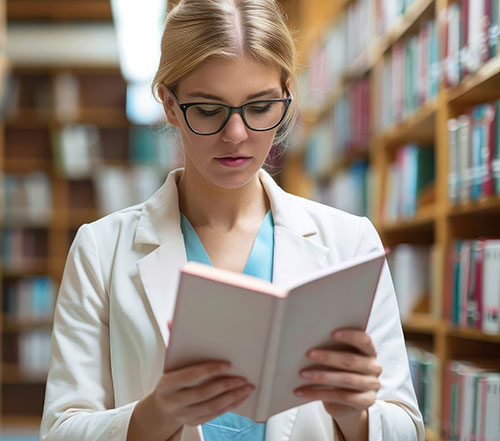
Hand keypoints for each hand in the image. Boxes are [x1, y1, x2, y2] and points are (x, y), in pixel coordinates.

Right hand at [127, 325, 254, 440]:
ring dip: (233, 397)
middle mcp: (173, 402)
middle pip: (203, 394)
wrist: (161, 408)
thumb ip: (173, 343)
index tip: (228, 364)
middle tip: (243, 378)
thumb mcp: (169, 363)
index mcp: (167, 384)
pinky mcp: (193, 422)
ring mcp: (183, 415)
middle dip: (226, 385)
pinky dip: (230, 406)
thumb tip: (171, 320)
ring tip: (247, 387)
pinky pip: (215, 415)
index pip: (190, 376)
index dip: (210, 370)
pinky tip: (241, 397)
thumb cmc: (170, 378)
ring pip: (212, 407)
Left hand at [293, 329, 381, 420]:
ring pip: (346, 380)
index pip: (364, 341)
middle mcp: (374, 367)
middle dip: (328, 357)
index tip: (332, 333)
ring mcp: (371, 386)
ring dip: (321, 377)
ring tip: (302, 374)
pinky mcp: (365, 403)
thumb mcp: (338, 358)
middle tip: (308, 354)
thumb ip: (331, 349)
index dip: (350, 336)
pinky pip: (341, 397)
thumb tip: (309, 341)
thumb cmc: (339, 370)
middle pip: (351, 361)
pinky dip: (318, 393)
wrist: (347, 400)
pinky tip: (303, 391)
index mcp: (369, 351)